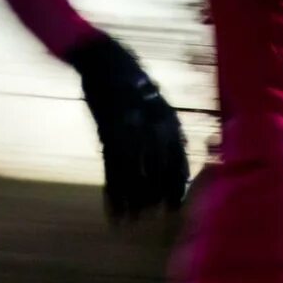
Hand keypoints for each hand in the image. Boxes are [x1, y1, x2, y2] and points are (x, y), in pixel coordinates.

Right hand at [67, 34, 188, 221]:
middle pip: (157, 175)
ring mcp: (129, 132)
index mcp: (168, 122)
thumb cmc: (133, 81)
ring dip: (133, 204)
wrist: (104, 60)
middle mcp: (152, 129)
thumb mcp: (158, 103)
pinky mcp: (106, 134)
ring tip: (133, 223)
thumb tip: (177, 156)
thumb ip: (168, 129)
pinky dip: (113, 195)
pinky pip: (112, 172)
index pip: (178, 164)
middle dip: (154, 199)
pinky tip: (114, 211)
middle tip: (152, 218)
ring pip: (134, 178)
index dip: (176, 189)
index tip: (174, 208)